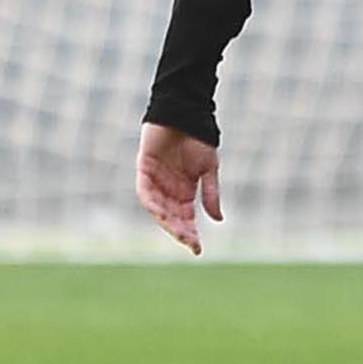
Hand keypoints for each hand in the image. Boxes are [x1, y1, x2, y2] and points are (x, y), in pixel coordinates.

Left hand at [136, 122, 222, 255]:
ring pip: (158, 208)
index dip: (190, 234)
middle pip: (171, 217)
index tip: (197, 249)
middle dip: (179, 231)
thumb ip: (210, 193)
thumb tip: (218, 219)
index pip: (185, 219)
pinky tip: (161, 212)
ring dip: (166, 220)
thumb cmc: (198, 139)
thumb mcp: (208, 169)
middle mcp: (168, 190)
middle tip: (189, 242)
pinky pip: (145, 192)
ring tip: (177, 231)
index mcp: (184, 192)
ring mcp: (155, 181)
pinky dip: (152, 203)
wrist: (185, 114)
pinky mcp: (144, 169)